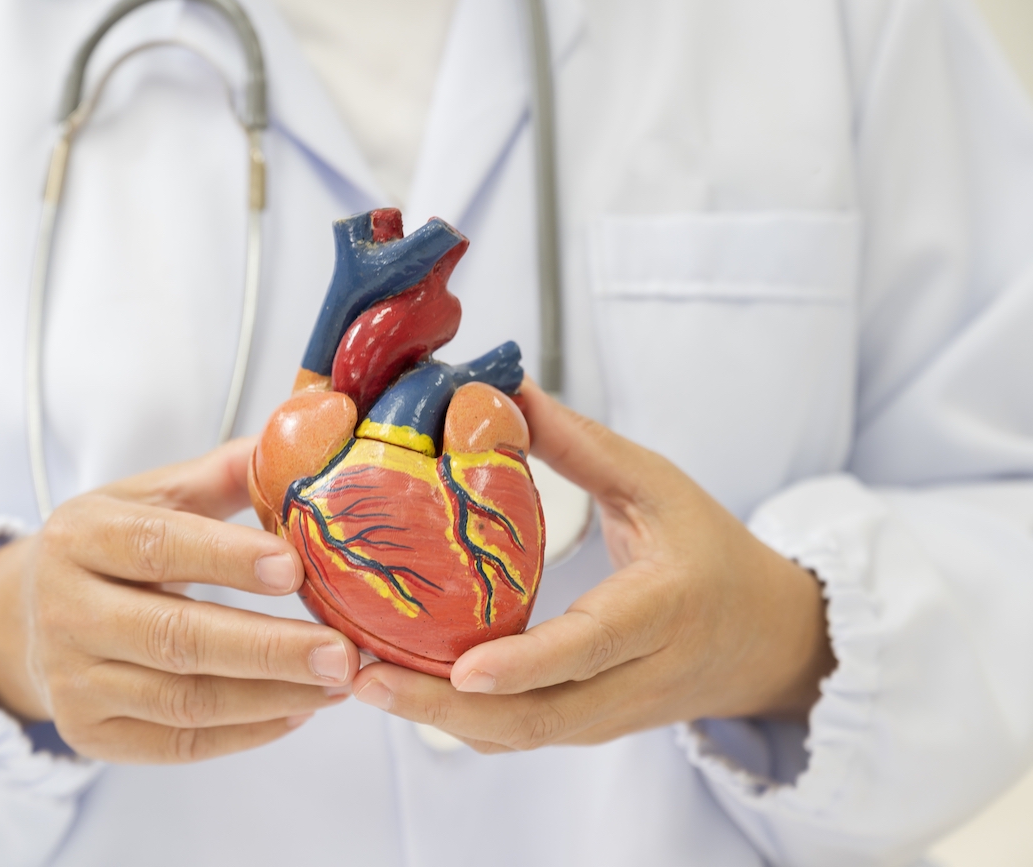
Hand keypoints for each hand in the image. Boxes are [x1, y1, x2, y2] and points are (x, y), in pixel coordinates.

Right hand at [0, 439, 359, 763]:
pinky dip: (246, 733)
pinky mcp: (88, 735)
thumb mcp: (153, 497)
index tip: (294, 567)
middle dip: (268, 648)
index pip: (157, 546)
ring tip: (338, 683)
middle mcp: (65, 611)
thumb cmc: (113, 548)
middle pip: (174, 636)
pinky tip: (298, 711)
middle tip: (341, 653)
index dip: (226, 558)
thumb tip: (300, 445)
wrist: (31, 618)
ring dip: (271, 696)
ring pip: (183, 700)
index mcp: (81, 536)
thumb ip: (225, 474)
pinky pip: (178, 744)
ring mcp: (71, 681)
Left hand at [351, 379, 835, 751]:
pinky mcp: (587, 728)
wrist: (764, 639)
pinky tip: (400, 686)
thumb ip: (580, 444)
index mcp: (664, 608)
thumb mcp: (656, 483)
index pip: (592, 646)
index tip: (463, 668)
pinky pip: (518, 737)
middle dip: (443, 707)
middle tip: (364, 675)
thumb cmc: (709, 550)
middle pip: (538, 718)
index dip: (528, 663)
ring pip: (520, 737)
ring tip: (362, 678)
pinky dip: (457, 721)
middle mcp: (637, 677)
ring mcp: (610, 716)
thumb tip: (502, 390)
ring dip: (436, 719)